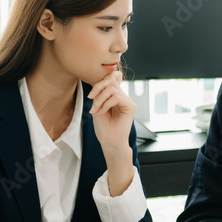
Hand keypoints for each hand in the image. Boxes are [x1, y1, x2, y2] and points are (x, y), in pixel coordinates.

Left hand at [89, 70, 136, 194]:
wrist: (109, 142)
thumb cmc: (103, 127)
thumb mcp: (97, 106)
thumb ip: (100, 93)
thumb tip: (104, 79)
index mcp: (115, 96)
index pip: (110, 79)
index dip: (100, 82)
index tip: (90, 95)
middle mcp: (122, 97)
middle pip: (111, 80)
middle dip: (98, 87)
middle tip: (91, 98)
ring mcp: (127, 101)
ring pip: (112, 89)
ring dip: (100, 99)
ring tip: (95, 110)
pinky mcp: (131, 106)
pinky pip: (117, 97)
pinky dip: (106, 104)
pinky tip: (102, 112)